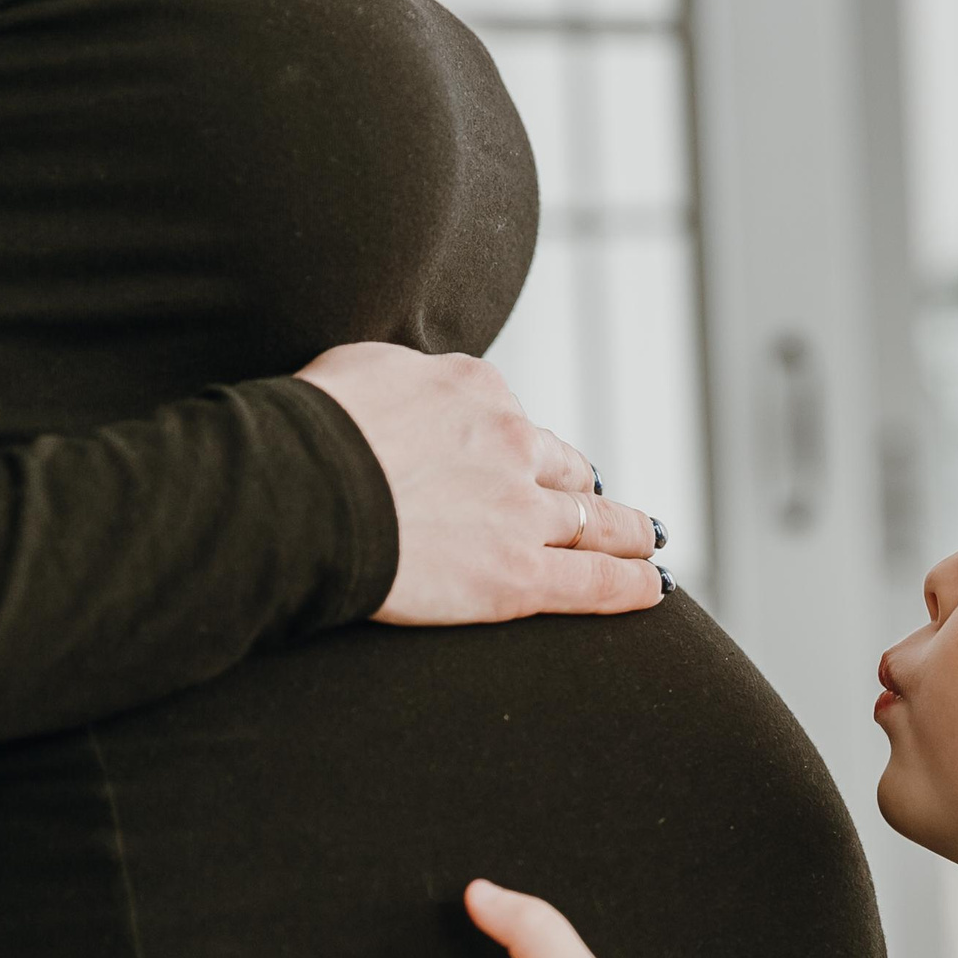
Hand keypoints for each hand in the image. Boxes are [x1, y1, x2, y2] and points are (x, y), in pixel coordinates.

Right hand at [293, 342, 668, 623]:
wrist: (303, 487)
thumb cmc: (310, 429)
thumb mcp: (361, 368)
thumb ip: (405, 382)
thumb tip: (411, 397)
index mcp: (475, 390)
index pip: (511, 420)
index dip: (521, 446)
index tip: (525, 461)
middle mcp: (510, 443)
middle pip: (565, 468)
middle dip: (585, 484)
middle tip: (603, 500)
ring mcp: (521, 510)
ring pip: (594, 521)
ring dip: (626, 532)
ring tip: (647, 544)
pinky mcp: (518, 574)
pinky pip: (592, 580)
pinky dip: (631, 585)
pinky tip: (654, 589)